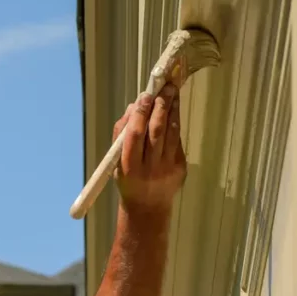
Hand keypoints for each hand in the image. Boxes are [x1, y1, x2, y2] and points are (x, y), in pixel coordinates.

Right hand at [113, 83, 185, 213]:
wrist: (147, 208)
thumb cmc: (128, 180)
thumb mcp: (116, 161)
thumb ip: (121, 134)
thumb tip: (134, 106)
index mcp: (129, 167)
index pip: (135, 135)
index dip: (141, 113)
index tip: (145, 95)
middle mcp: (149, 168)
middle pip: (156, 131)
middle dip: (161, 107)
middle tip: (164, 88)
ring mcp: (167, 168)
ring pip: (171, 133)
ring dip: (172, 110)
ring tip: (173, 92)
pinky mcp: (180, 168)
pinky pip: (177, 141)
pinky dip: (175, 123)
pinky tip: (174, 111)